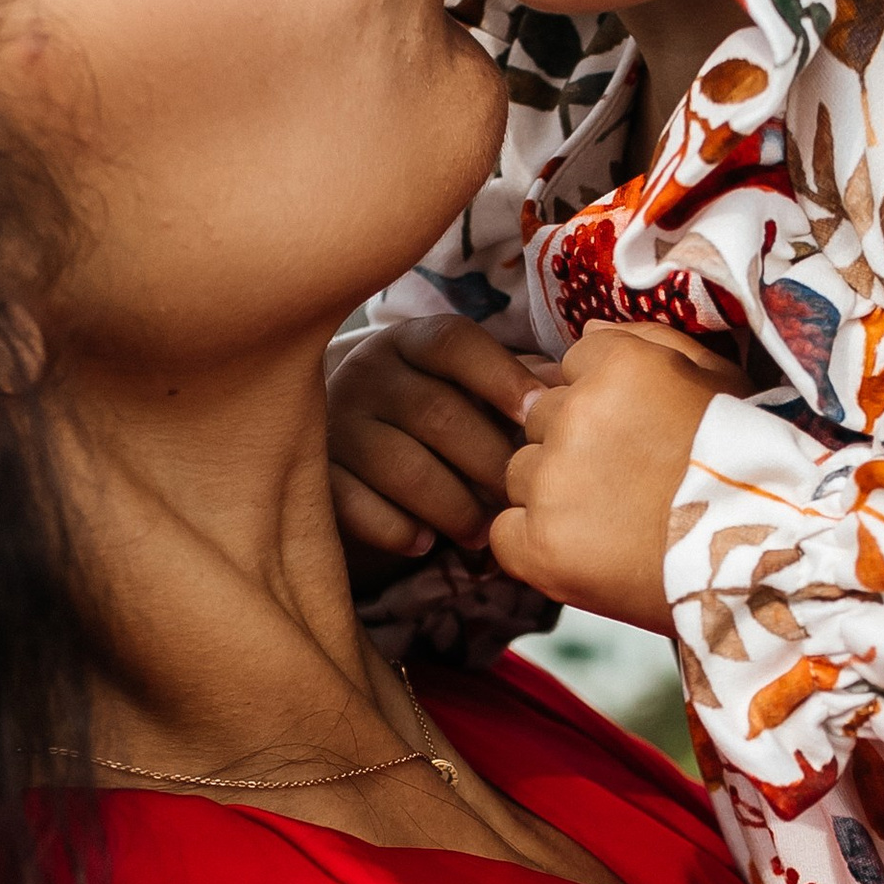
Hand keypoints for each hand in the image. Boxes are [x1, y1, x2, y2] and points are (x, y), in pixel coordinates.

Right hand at [327, 315, 547, 566]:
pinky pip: (361, 509)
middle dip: (488, 462)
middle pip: (437, 414)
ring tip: (484, 531)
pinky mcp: (317, 477)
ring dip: (455, 507)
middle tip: (521, 497)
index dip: (501, 376)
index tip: (538, 415)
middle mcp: (366, 374)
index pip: (454, 343)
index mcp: (409, 342)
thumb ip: (514, 383)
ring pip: (404, 468)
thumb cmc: (428, 410)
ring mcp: (335, 425)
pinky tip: (426, 542)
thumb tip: (566, 390)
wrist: (338, 438)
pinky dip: (401, 531)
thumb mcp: (464, 384)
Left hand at [489, 323, 742, 631]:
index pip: (571, 367)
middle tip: (627, 483)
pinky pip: (503, 531)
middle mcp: (575, 416)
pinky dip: (534, 543)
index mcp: (619, 366)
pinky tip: (586, 552)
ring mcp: (552, 483)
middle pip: (541, 420)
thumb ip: (650, 343)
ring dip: (552, 494)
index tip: (637, 434)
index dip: (603, 403)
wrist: (774, 560)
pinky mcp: (537, 545)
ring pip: (520, 473)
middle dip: (574, 446)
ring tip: (615, 523)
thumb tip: (588, 331)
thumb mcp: (720, 382)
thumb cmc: (754, 466)